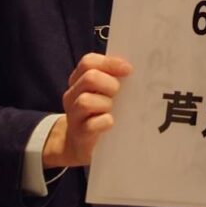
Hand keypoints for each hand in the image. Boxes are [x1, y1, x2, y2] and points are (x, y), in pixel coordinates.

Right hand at [42, 53, 131, 168]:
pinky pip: (90, 125)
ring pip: (85, 101)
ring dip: (105, 104)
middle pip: (89, 78)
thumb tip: (133, 69)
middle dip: (110, 84)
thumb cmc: (97, 113)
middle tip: (118, 93)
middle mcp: (72, 95)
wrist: (78, 145)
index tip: (129, 70)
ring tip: (112, 109)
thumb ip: (112, 79)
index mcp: (78, 80)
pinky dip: (104, 122)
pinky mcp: (79, 134)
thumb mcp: (102, 92)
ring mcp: (73, 115)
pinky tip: (111, 122)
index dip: (110, 63)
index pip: (88, 62)